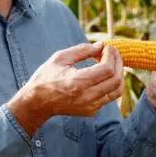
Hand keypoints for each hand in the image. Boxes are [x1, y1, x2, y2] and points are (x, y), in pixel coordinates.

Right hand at [8, 42, 123, 134]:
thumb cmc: (46, 77)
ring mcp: (90, 106)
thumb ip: (82, 50)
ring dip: (119, 74)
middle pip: (116, 79)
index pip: (107, 69)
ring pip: (117, 90)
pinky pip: (109, 97)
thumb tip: (101, 45)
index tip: (108, 46)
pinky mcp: (91, 111)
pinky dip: (111, 84)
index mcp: (78, 82)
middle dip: (118, 62)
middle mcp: (87, 97)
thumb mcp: (60, 58)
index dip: (112, 55)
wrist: (36, 103)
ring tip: (112, 63)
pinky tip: (103, 74)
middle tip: (113, 52)